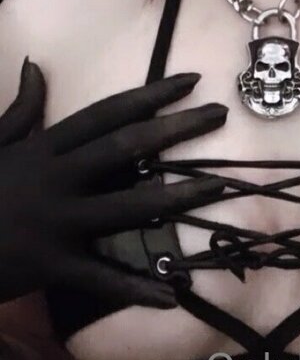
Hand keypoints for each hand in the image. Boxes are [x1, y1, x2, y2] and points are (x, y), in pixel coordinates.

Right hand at [0, 59, 225, 306]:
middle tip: (219, 114)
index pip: (106, 113)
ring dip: (175, 197)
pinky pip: (101, 278)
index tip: (190, 81)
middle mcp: (57, 178)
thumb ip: (20, 108)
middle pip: (125, 148)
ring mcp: (56, 222)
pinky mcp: (50, 266)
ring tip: (218, 187)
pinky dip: (136, 288)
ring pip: (126, 205)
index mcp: (45, 147)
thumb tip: (37, 66)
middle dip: (175, 130)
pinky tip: (172, 293)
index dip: (149, 96)